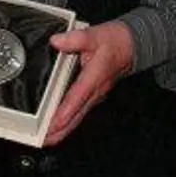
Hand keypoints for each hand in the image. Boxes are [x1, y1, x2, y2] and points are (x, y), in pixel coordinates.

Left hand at [44, 20, 134, 145]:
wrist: (132, 46)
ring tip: (46, 139)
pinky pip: (79, 113)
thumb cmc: (115, 42)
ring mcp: (95, 96)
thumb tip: (58, 41)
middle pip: (76, 117)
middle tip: (43, 141)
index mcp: (95, 77)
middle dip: (60, 131)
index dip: (65, 112)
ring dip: (63, 130)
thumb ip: (76, 38)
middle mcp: (95, 91)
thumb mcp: (95, 34)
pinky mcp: (93, 96)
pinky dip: (68, 122)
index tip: (53, 124)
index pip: (77, 98)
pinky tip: (58, 127)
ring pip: (78, 118)